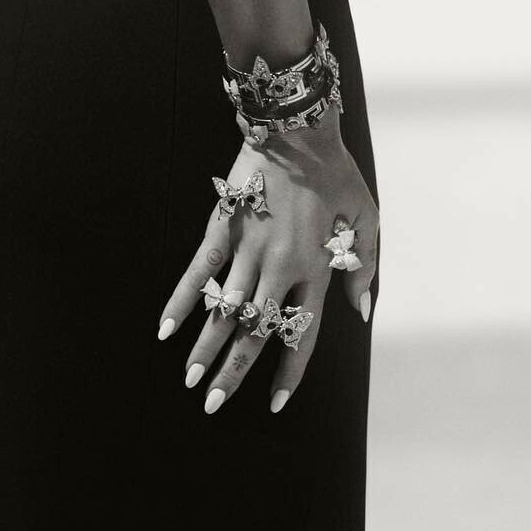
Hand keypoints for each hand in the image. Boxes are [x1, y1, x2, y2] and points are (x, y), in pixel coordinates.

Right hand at [156, 119, 376, 413]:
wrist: (297, 127)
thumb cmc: (335, 172)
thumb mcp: (366, 219)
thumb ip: (365, 268)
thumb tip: (362, 312)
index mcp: (315, 269)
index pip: (300, 334)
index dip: (286, 371)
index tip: (273, 403)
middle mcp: (279, 267)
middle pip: (255, 331)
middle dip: (233, 373)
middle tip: (212, 403)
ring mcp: (247, 247)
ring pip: (224, 309)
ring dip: (205, 347)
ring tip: (189, 380)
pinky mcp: (222, 226)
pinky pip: (198, 270)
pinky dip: (181, 299)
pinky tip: (165, 327)